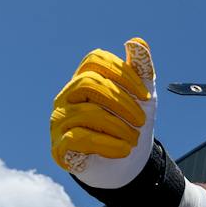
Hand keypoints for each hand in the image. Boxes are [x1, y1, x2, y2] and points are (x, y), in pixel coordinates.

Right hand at [50, 38, 155, 188]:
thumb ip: (141, 70)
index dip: (123, 73)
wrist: (126, 166)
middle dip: (122, 101)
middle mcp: (66, 96)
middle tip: (142, 120)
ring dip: (119, 127)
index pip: (95, 60)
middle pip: (89, 83)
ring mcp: (59, 121)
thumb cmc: (130, 125)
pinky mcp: (59, 147)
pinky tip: (124, 150)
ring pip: (87, 113)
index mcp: (84, 79)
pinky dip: (108, 144)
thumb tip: (136, 41)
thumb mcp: (142, 97)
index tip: (146, 95)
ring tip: (134, 140)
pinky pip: (79, 139)